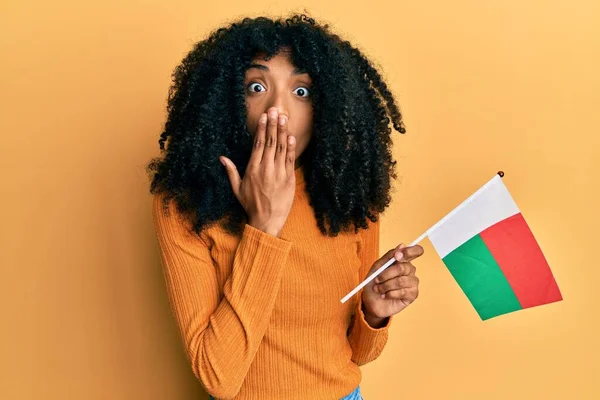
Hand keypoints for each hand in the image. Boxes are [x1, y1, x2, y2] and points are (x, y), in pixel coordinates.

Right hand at [220, 107, 295, 236]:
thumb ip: (231, 171)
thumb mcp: (237, 189)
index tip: (264, 116)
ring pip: (281, 148)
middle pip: (270, 142)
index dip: (262, 129)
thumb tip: (222, 158)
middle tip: (275, 110)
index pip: (258, 144)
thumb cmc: (251, 205)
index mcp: (252, 169)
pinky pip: (290, 160)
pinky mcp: (289, 179)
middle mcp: (266, 169)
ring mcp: (279, 173)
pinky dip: (290, 148)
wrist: (267, 220)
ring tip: (283, 118)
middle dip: (273, 125)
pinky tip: (290, 136)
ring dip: (282, 132)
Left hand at [361, 243, 423, 323]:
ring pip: (401, 281)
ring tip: (378, 289)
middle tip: (376, 280)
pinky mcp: (412, 295)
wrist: (370, 301)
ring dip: (385, 286)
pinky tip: (385, 296)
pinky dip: (390, 294)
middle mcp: (410, 270)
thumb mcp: (377, 267)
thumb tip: (402, 245)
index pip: (416, 251)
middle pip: (403, 267)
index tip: (397, 256)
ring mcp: (412, 283)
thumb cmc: (374, 283)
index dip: (409, 252)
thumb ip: (389, 256)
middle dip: (386, 274)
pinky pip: (403, 292)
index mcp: (403, 261)